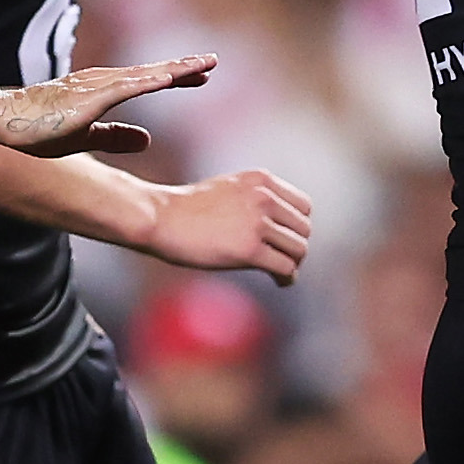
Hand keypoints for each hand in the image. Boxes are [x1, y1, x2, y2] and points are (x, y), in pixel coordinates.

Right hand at [0, 49, 214, 157]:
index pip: (145, 82)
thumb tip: (147, 140)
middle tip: (211, 62)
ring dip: (175, 69)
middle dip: (183, 68)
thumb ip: (115, 137)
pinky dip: (152, 81)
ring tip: (204, 64)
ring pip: (145, 76)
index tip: (200, 75)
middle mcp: (102, 82)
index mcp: (101, 91)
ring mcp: (96, 87)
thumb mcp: (84, 138)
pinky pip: (128, 87)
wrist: (1, 121)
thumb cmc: (36, 129)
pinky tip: (172, 77)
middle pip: (151, 74)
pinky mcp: (90, 97)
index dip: (174, 78)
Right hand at [143, 167, 313, 284]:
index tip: (286, 239)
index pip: (304, 206)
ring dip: (293, 264)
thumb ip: (255, 199)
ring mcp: (257, 224)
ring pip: (299, 249)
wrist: (159, 217)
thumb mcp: (228, 189)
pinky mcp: (249, 250)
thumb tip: (277, 225)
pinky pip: (285, 267)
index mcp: (261, 181)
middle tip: (283, 260)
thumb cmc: (187, 209)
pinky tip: (279, 282)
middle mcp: (264, 198)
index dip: (297, 226)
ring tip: (281, 273)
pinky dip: (287, 278)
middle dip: (295, 247)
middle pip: (304, 229)